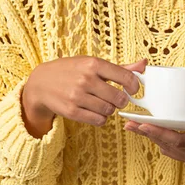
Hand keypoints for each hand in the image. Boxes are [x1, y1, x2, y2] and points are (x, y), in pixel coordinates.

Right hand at [22, 55, 147, 126]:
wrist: (41, 83)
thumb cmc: (71, 70)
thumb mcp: (92, 63)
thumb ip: (120, 67)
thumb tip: (144, 64)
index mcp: (93, 64)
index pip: (125, 77)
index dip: (134, 86)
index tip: (132, 89)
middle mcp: (86, 79)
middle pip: (119, 98)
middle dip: (122, 100)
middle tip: (118, 98)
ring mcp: (78, 96)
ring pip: (109, 110)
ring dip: (110, 109)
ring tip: (103, 103)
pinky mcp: (72, 111)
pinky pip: (98, 120)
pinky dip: (101, 118)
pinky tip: (95, 111)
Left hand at [124, 109, 184, 184]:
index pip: (179, 140)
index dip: (160, 133)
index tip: (145, 124)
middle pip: (167, 145)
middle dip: (148, 134)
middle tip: (129, 123)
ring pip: (167, 149)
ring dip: (150, 139)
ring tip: (133, 127)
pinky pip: (173, 152)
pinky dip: (160, 142)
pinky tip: (151, 134)